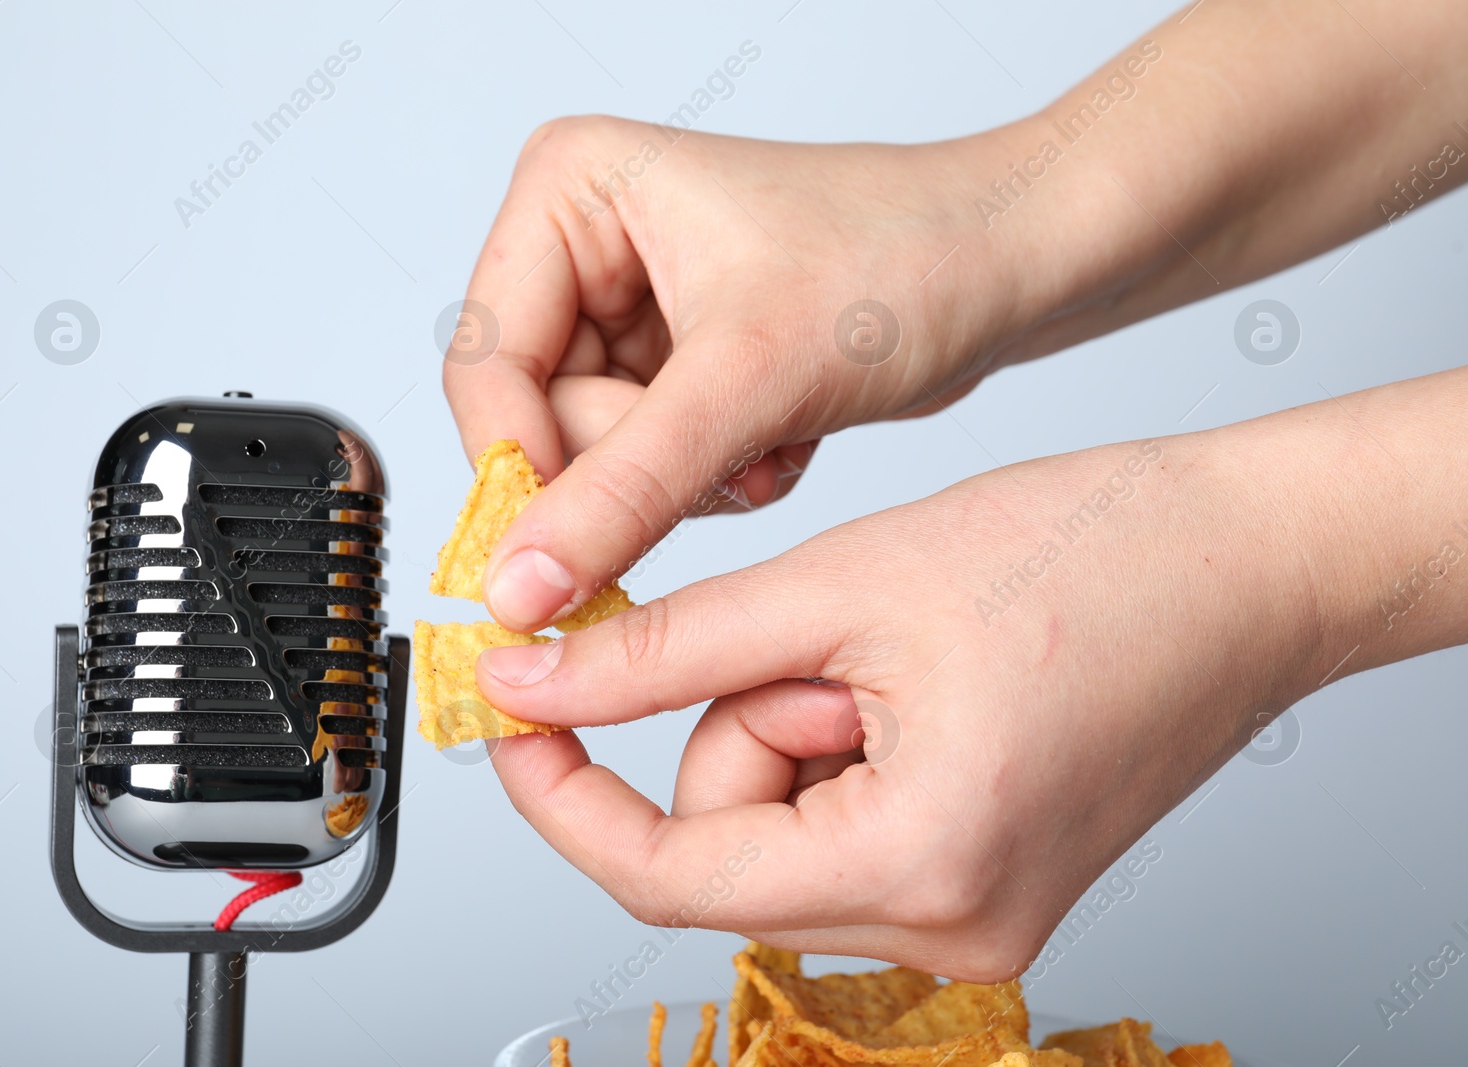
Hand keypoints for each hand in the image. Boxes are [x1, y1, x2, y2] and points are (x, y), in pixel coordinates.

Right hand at [443, 116, 1028, 631]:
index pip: (485, 368)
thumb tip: (519, 586)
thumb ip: (625, 489)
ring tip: (771, 435)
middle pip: (536, 421)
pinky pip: (645, 468)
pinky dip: (715, 477)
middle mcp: (582, 243)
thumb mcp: (750, 378)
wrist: (1010, 265)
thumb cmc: (905, 258)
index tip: (551, 576)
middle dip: (639, 468)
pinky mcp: (672, 363)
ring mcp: (626, 308)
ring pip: (593, 459)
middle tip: (731, 454)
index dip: (521, 475)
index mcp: (569, 192)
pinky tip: (781, 436)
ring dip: (686, 479)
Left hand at [470, 429, 1329, 976]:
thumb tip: (532, 685)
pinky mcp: (985, 881)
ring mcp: (977, 915)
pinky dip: (838, 745)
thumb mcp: (840, 588)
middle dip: (742, 721)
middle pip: (731, 842)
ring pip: (780, 829)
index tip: (516, 716)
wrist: (1247, 564)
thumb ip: (661, 652)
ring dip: (796, 725)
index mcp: (921, 866)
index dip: (567, 793)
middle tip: (832, 633)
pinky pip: (840, 826)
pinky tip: (919, 680)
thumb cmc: (1098, 557)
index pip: (669, 875)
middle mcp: (956, 930)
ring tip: (899, 649)